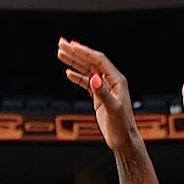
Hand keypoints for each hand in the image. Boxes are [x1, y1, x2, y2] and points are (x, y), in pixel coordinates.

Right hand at [57, 37, 137, 151]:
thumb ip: (102, 93)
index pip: (98, 60)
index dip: (84, 52)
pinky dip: (77, 77)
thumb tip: (94, 78)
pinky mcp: (99, 97)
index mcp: (117, 80)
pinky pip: (86, 83)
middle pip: (91, 62)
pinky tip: (68, 72)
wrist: (123, 140)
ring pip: (87, 70)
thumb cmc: (122, 126)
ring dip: (74, 62)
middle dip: (76, 52)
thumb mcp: (112, 109)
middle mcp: (111, 81)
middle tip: (61, 44)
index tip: (71, 45)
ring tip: (60, 54)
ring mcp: (104, 88)